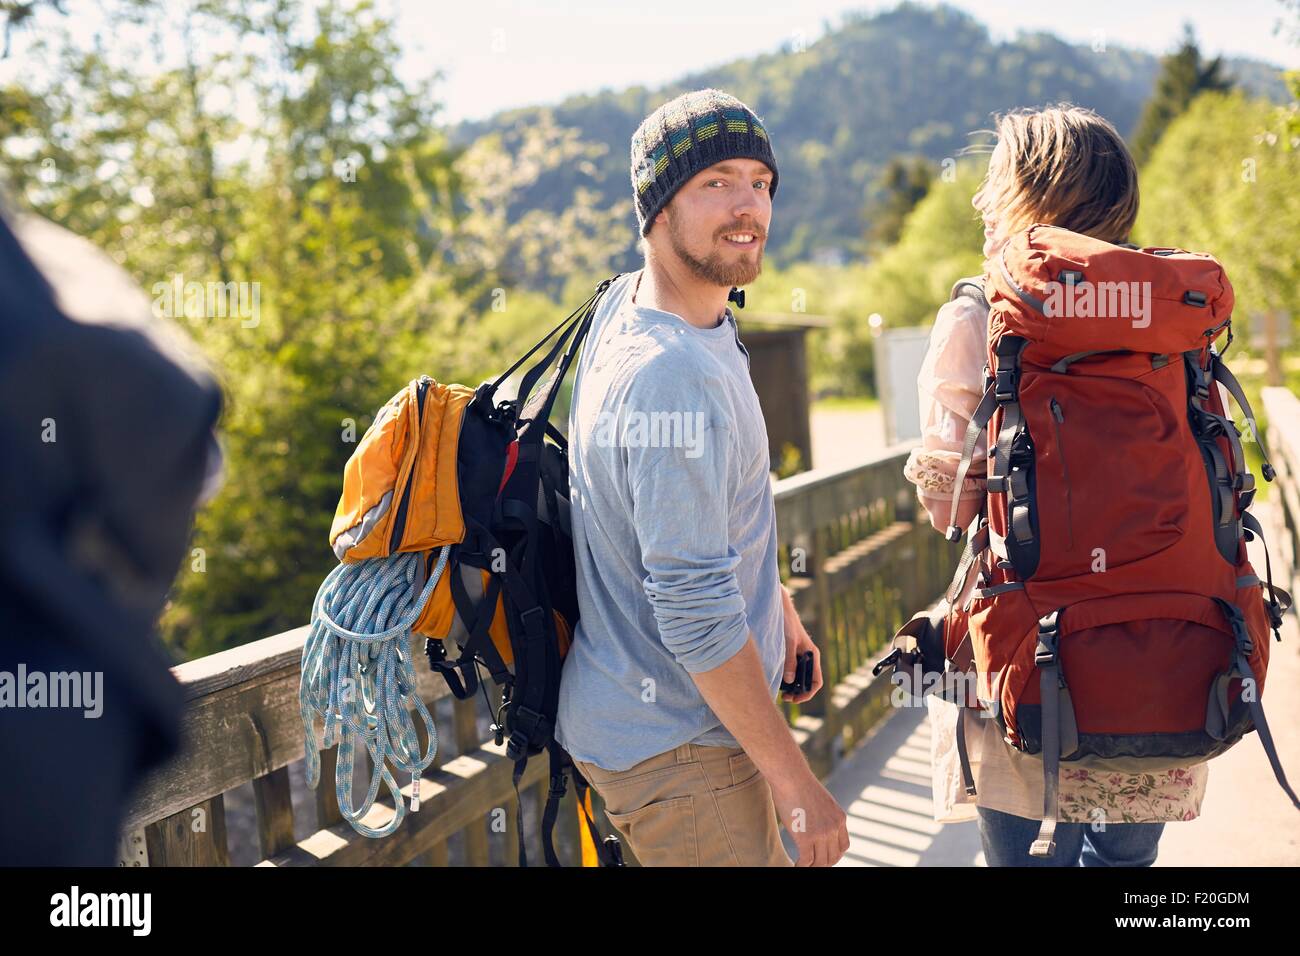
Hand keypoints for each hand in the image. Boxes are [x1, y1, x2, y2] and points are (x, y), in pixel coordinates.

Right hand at [770, 771, 848, 866]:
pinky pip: (806, 861)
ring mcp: (821, 833)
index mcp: (840, 818)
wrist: (791, 775)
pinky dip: (801, 866)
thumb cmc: (799, 783)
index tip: (823, 856)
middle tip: (811, 864)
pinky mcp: (806, 838)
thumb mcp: (821, 800)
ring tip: (802, 865)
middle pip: (833, 857)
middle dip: (822, 863)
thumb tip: (815, 823)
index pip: (843, 846)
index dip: (834, 855)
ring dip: (811, 867)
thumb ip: (823, 815)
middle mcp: (834, 827)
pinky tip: (796, 864)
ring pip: (820, 862)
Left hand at [780, 585, 822, 704]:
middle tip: (786, 699)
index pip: (816, 681)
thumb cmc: (787, 623)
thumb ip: (790, 660)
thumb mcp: (789, 642)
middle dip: (799, 693)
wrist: (780, 609)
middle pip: (807, 683)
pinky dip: (786, 680)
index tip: (797, 699)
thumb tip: (790, 681)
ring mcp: (799, 657)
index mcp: (812, 656)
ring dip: (792, 688)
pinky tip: (777, 682)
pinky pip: (791, 672)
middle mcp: (807, 658)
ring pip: (799, 678)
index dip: (808, 693)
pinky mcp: (790, 655)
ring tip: (782, 694)